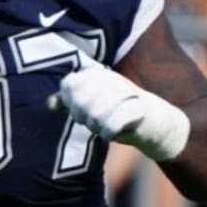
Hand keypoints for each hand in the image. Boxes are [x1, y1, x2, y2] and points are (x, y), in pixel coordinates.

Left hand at [49, 53, 190, 161]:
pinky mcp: (139, 109)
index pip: (69, 84)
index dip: (69, 102)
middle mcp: (111, 77)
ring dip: (95, 126)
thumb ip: (70, 102)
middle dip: (81, 116)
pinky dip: (107, 133)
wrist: (156, 122)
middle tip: (91, 121)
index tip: (78, 110)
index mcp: (97, 73)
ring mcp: (126, 91)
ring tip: (103, 126)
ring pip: (94, 113)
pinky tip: (112, 133)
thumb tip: (50, 103)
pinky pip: (111, 124)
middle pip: (79, 99)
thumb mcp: (92, 104)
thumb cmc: (118, 111)